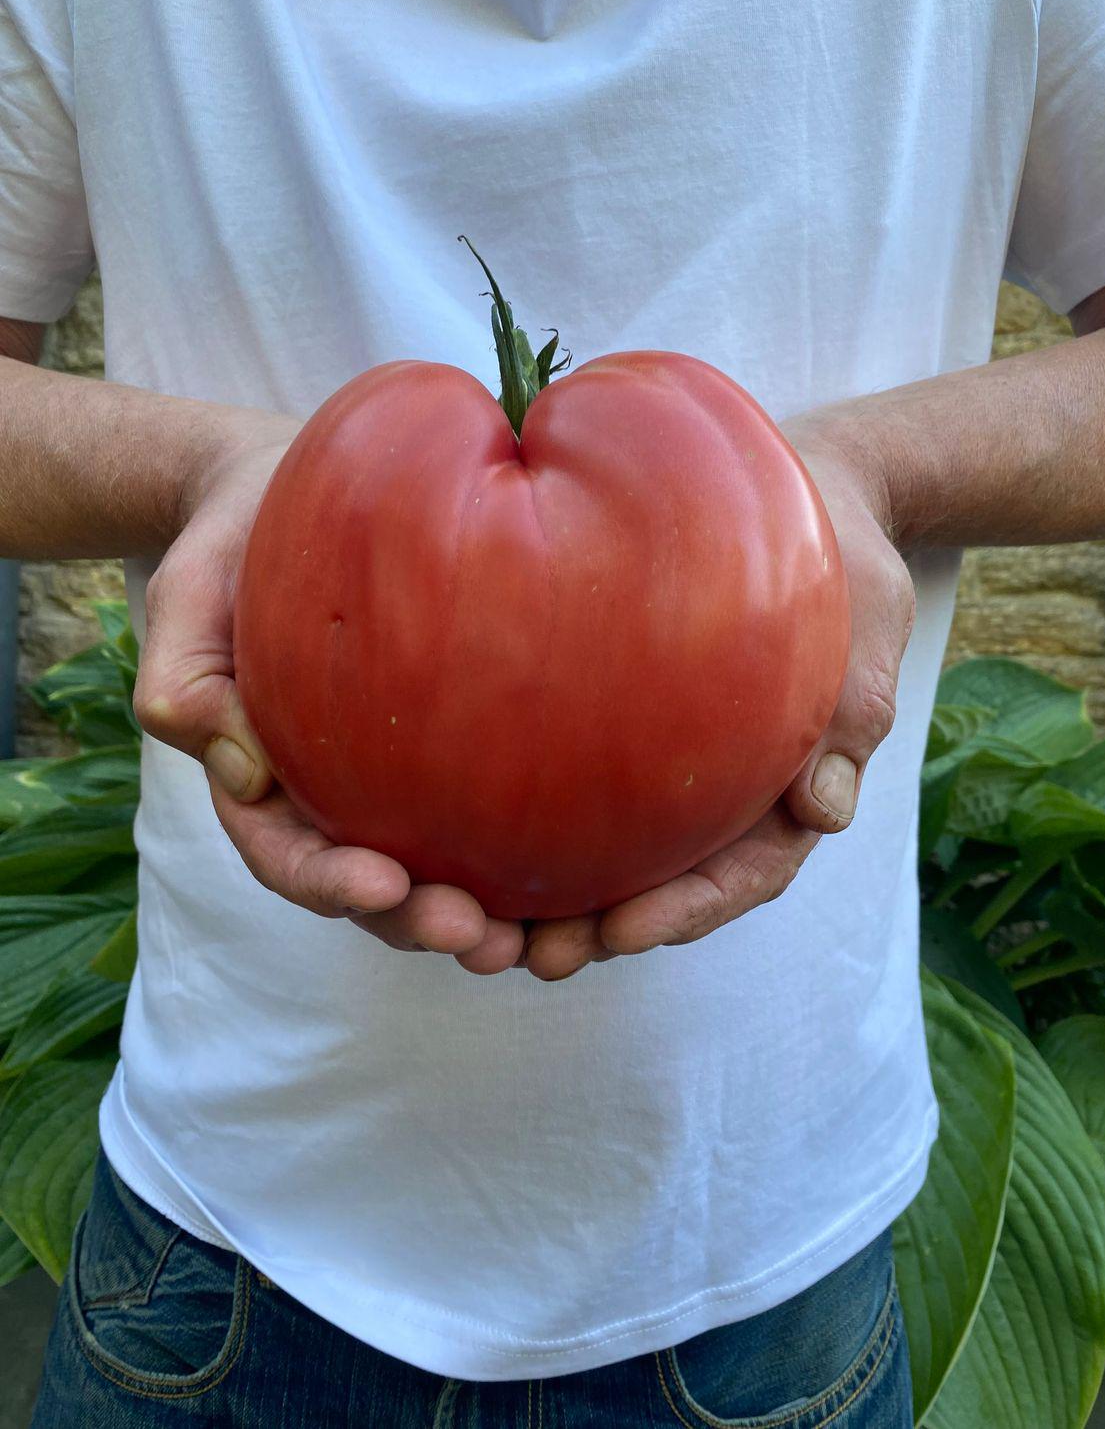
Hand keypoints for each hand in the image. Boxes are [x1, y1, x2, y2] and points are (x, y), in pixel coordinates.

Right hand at [131, 410, 527, 970]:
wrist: (285, 495)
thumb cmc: (232, 544)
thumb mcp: (187, 596)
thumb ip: (185, 680)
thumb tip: (244, 774)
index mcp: (264, 782)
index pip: (288, 856)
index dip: (331, 884)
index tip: (383, 883)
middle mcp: (334, 796)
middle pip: (375, 891)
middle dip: (423, 924)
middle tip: (482, 936)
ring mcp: (397, 779)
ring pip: (441, 874)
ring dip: (488, 920)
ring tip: (541, 940)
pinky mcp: (458, 747)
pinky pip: (494, 811)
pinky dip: (531, 857)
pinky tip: (588, 873)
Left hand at [516, 424, 916, 980]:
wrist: (802, 496)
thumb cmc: (840, 563)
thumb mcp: (866, 629)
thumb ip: (850, 715)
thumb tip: (825, 810)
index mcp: (789, 795)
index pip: (741, 877)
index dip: (682, 913)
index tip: (619, 931)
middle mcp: (724, 798)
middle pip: (663, 888)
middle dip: (596, 932)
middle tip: (530, 954)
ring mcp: (670, 768)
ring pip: (610, 857)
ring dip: (548, 903)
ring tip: (480, 929)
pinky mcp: (621, 727)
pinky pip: (573, 790)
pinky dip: (526, 829)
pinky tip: (465, 842)